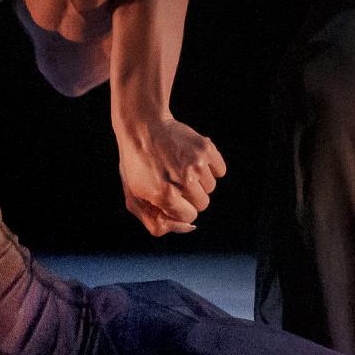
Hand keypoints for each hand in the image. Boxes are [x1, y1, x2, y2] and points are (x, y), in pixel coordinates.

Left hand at [117, 112, 226, 235]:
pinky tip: (193, 160)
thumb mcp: (134, 197)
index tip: (170, 196)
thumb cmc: (137, 165)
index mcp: (164, 195)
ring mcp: (197, 163)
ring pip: (211, 187)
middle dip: (190, 196)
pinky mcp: (205, 148)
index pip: (190, 217)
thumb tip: (190, 227)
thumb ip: (156, 223)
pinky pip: (220, 170)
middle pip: (203, 203)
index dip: (180, 208)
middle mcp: (184, 180)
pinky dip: (211, 168)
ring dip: (199, 181)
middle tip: (175, 180)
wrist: (142, 126)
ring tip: (181, 167)